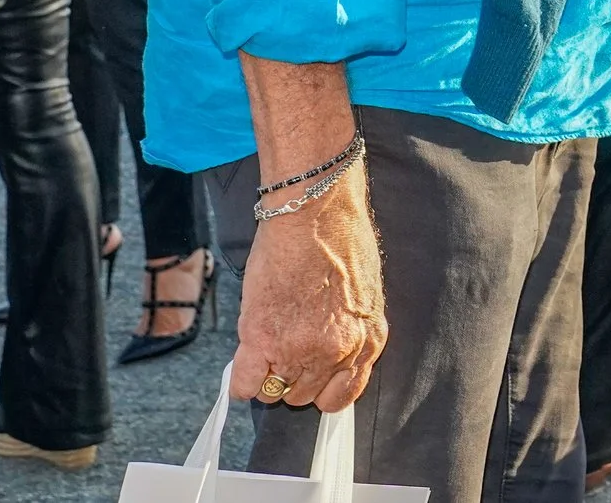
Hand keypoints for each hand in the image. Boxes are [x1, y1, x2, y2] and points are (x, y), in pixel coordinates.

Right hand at [230, 159, 387, 412]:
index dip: (322, 388)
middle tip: (284, 351)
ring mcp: (299, 350)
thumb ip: (351, 331)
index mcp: (368, 341)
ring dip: (267, 376)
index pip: (343, 396)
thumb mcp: (364, 296)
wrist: (316, 214)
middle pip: (305, 395)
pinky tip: (247, 360)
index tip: (311, 378)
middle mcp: (336, 353)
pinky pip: (245, 386)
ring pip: (275, 393)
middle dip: (293, 377)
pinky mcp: (263, 339)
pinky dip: (242, 381)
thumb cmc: (341, 242)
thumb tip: (331, 353)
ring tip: (265, 348)